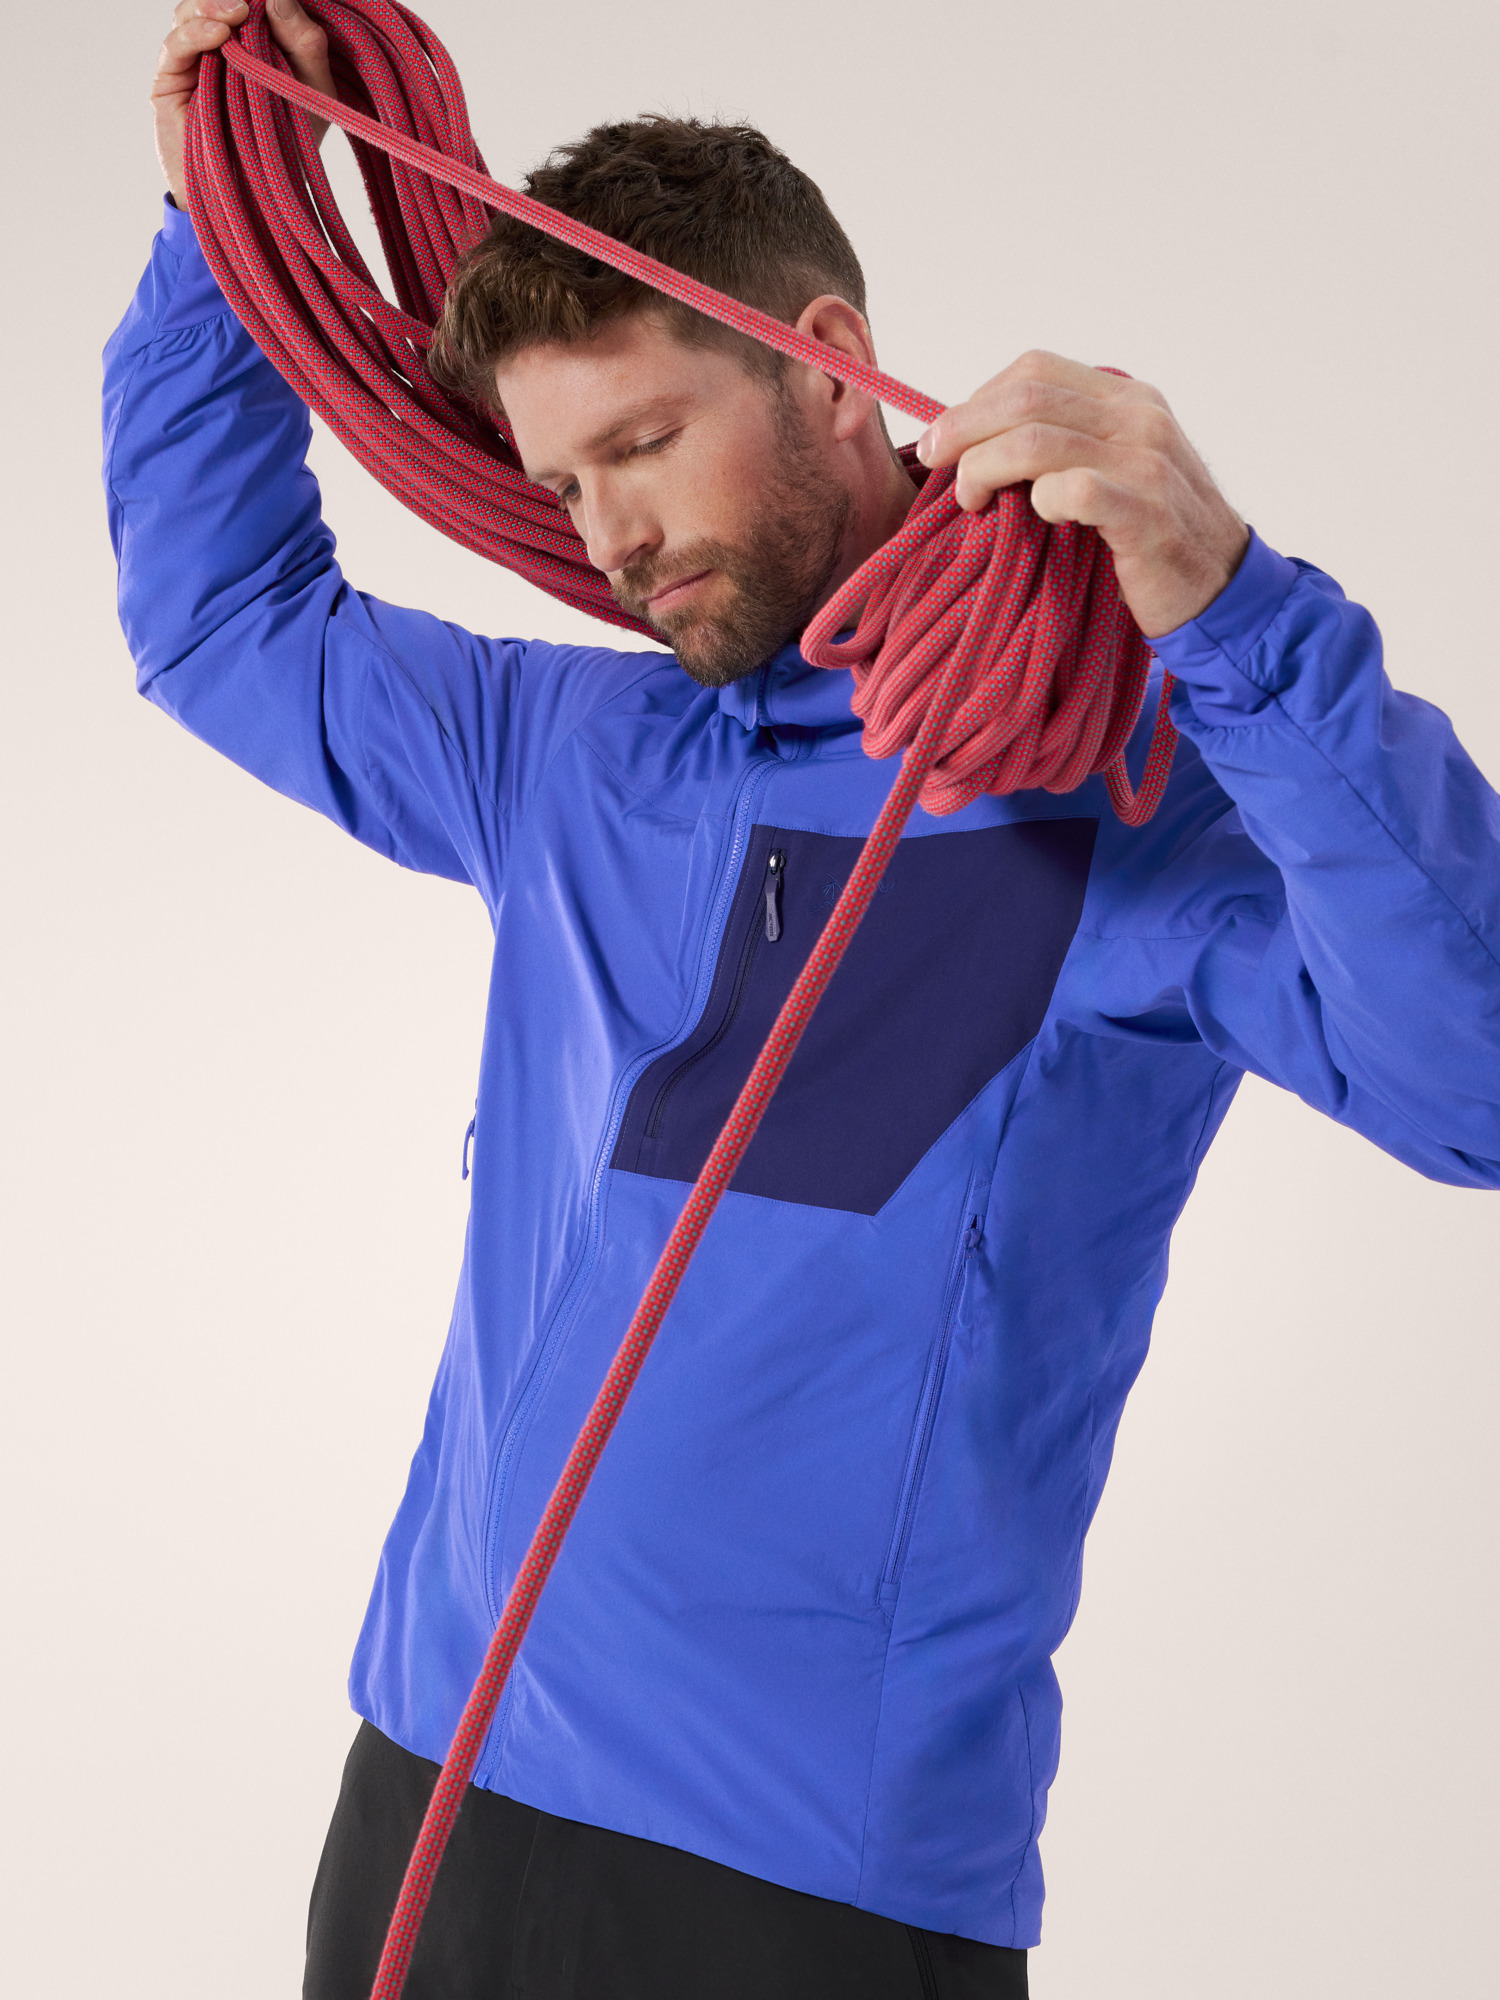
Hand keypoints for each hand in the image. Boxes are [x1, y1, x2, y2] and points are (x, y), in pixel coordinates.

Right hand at [152, 0, 334, 207]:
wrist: (255, 199)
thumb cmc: (287, 149)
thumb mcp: (313, 93)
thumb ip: (306, 44)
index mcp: (251, 44)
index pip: (245, 2)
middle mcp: (219, 48)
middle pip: (214, 1)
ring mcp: (192, 63)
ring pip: (189, 13)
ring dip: (212, 5)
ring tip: (239, 10)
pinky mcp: (169, 82)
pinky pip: (175, 45)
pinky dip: (195, 33)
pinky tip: (219, 32)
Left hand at [916, 352, 1250, 639]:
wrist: (1220, 589)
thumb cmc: (1149, 538)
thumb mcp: (1112, 470)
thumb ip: (1063, 445)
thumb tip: (976, 441)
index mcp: (1127, 398)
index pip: (1035, 369)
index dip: (977, 398)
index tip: (943, 437)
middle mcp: (1139, 418)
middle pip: (1026, 397)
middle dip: (963, 427)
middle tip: (934, 462)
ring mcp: (1146, 462)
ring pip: (1037, 440)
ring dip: (985, 467)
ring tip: (971, 499)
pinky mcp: (1147, 512)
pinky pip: (1073, 490)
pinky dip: (1039, 501)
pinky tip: (1033, 519)